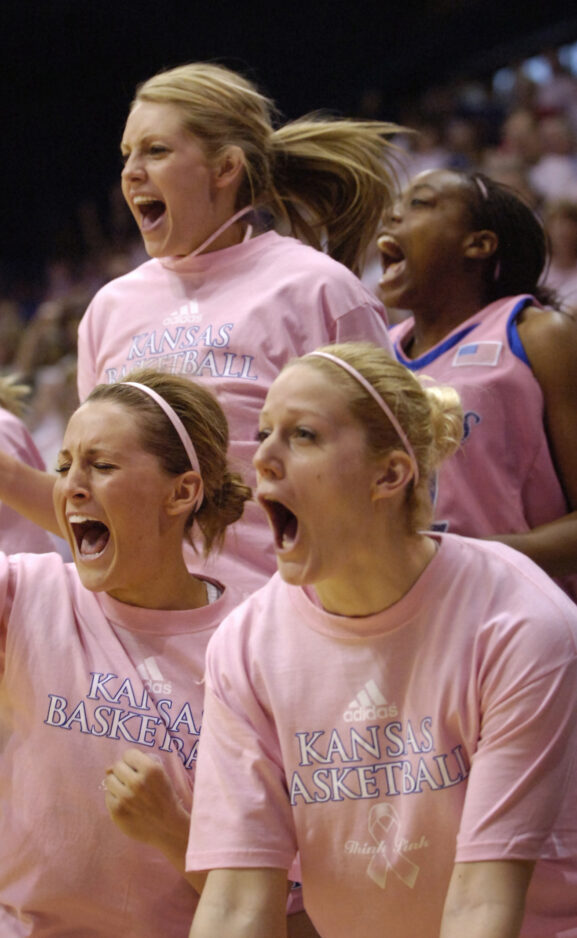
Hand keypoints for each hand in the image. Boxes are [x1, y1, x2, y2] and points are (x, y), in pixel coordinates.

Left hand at [104, 748, 190, 864]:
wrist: (167, 827)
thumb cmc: (163, 797)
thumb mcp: (160, 774)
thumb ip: (138, 764)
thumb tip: (107, 768)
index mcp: (151, 769)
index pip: (128, 754)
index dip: (132, 761)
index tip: (137, 769)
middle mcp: (138, 782)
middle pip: (117, 766)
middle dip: (124, 772)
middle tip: (133, 782)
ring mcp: (126, 798)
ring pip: (109, 780)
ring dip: (117, 784)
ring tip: (129, 793)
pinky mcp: (117, 811)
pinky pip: (108, 795)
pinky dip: (115, 798)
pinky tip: (126, 804)